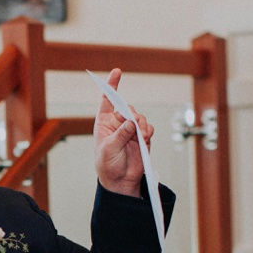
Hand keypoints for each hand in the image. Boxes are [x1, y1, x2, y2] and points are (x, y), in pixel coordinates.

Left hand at [92, 70, 154, 197]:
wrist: (121, 180)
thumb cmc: (108, 164)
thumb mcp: (109, 148)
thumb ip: (121, 134)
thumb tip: (132, 123)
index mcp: (104, 122)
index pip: (107, 99)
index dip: (111, 85)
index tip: (118, 72)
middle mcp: (118, 123)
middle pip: (127, 108)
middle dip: (130, 114)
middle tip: (131, 125)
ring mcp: (130, 130)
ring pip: (139, 117)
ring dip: (141, 124)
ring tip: (140, 136)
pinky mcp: (142, 138)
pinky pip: (148, 127)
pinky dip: (148, 130)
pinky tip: (145, 138)